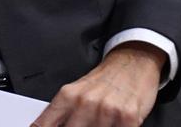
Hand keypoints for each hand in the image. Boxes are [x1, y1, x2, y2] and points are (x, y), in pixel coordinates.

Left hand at [31, 43, 163, 126]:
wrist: (134, 60)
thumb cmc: (106, 79)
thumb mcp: (77, 91)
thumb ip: (62, 112)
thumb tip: (46, 126)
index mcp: (68, 96)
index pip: (46, 124)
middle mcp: (85, 102)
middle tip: (81, 124)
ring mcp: (106, 110)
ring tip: (99, 122)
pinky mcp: (127, 117)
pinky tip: (113, 124)